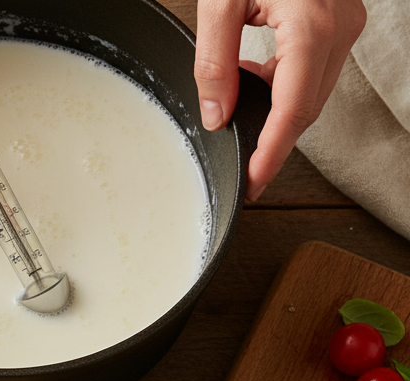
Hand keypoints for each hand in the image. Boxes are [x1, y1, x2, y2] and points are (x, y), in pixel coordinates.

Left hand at [194, 0, 365, 199]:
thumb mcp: (222, 0)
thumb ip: (214, 62)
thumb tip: (215, 115)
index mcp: (311, 26)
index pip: (292, 112)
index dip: (270, 155)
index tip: (251, 184)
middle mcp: (338, 28)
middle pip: (306, 109)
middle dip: (274, 144)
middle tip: (244, 174)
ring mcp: (345, 23)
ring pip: (312, 94)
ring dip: (278, 114)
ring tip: (240, 121)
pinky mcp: (340, 19)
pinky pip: (314, 71)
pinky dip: (284, 86)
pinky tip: (253, 81)